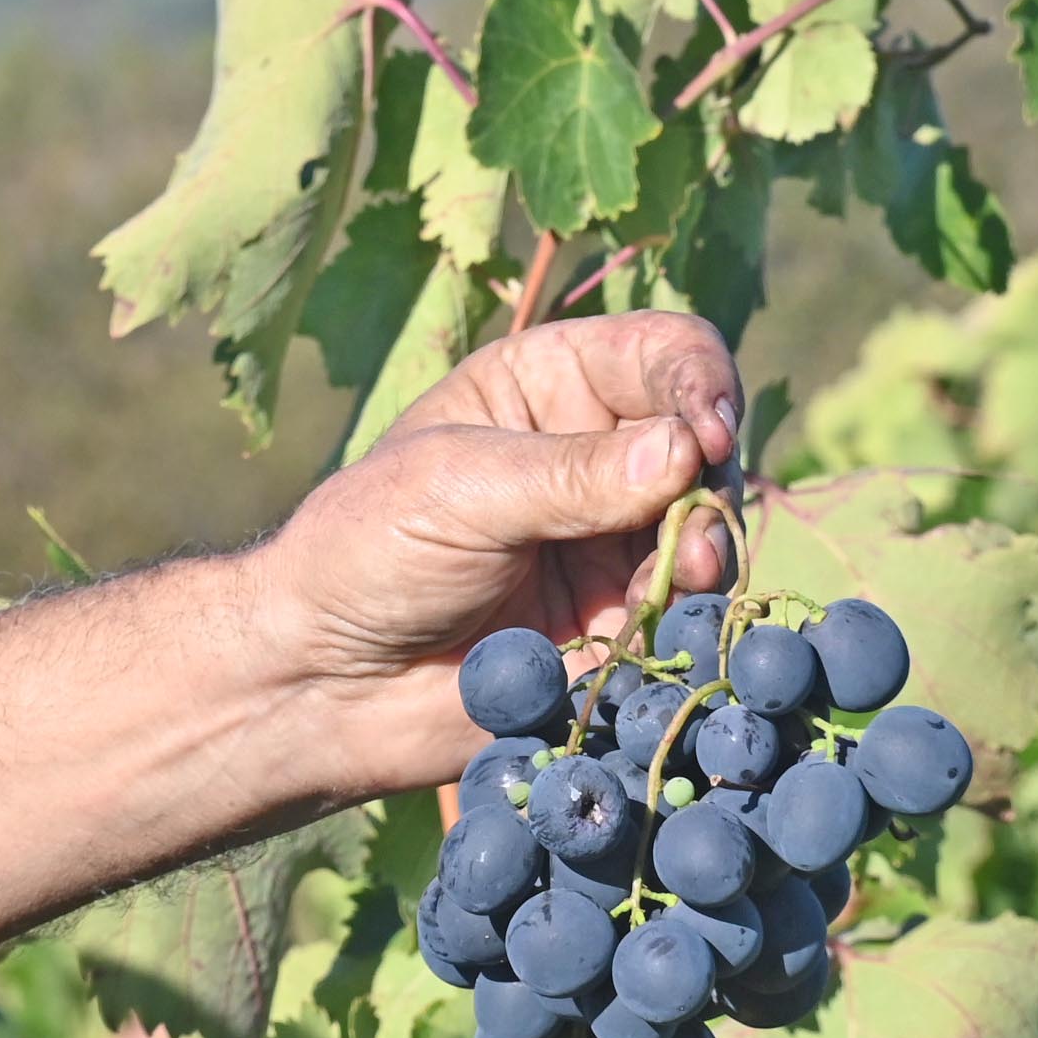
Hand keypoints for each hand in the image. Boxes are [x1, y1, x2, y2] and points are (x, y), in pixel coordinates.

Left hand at [244, 311, 744, 795]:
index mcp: (551, 386)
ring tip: (682, 583)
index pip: (664, 352)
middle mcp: (596, 455)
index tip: (707, 435)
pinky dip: (687, 619)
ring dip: (708, 555)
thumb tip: (687, 451)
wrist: (325, 685)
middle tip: (695, 536)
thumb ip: (574, 474)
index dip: (700, 383)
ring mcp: (614, 542)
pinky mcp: (621, 624)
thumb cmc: (368, 552)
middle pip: (705, 442)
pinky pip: (688, 613)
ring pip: (710, 530)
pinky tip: (656, 634)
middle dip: (712, 484)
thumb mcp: (460, 489)